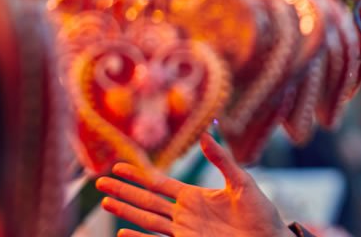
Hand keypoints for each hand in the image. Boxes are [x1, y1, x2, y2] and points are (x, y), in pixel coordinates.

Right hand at [96, 134, 293, 236]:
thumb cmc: (261, 213)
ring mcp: (184, 232)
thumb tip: (205, 134)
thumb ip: (222, 160)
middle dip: (123, 191)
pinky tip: (122, 234)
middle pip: (146, 200)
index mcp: (194, 197)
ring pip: (147, 220)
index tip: (118, 165)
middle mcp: (184, 214)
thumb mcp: (242, 182)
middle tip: (99, 182)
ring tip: (105, 202)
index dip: (138, 174)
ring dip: (125, 212)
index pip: (158, 183)